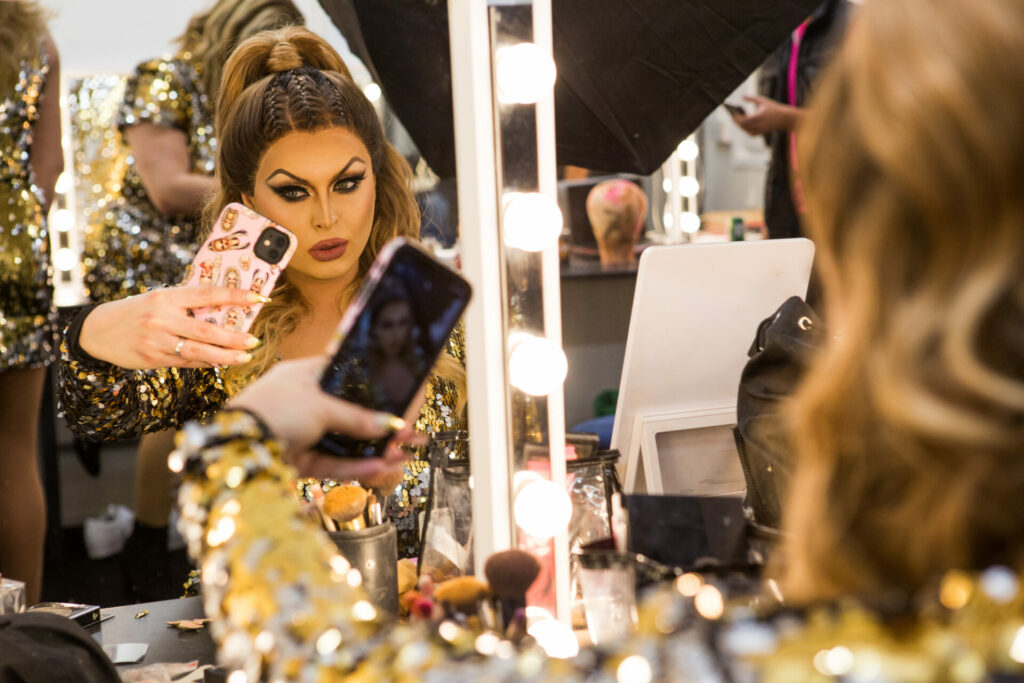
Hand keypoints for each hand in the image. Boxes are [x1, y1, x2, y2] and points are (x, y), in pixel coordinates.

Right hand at [79, 287, 263, 368]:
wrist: (97, 331)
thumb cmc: (135, 311)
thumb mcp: (157, 299)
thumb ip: (186, 303)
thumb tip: (223, 309)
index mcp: (166, 297)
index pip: (207, 294)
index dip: (235, 296)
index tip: (259, 297)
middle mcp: (162, 318)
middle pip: (206, 330)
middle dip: (234, 338)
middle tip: (254, 340)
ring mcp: (157, 340)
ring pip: (198, 351)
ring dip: (225, 356)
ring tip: (244, 357)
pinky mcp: (153, 358)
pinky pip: (186, 362)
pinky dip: (206, 362)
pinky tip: (220, 362)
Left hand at [227, 356, 423, 483]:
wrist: (235, 447)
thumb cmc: (272, 410)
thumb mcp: (320, 406)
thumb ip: (357, 418)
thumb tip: (391, 425)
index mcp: (305, 375)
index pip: (348, 374)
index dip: (374, 384)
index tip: (400, 396)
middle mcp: (304, 401)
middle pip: (351, 412)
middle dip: (380, 426)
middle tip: (407, 434)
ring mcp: (302, 431)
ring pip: (345, 441)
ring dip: (373, 449)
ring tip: (400, 455)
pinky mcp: (299, 459)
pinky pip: (333, 462)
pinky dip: (356, 466)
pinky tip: (380, 468)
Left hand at [730, 95, 803, 134]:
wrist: (785, 119)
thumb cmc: (774, 108)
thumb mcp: (763, 101)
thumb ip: (752, 98)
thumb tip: (742, 96)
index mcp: (760, 116)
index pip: (744, 120)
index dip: (737, 117)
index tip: (732, 112)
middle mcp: (759, 125)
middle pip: (743, 126)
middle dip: (736, 120)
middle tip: (732, 114)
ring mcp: (760, 130)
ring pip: (745, 130)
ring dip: (740, 124)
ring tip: (736, 117)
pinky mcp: (761, 133)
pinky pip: (749, 132)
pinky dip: (745, 128)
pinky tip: (742, 122)